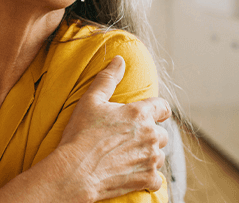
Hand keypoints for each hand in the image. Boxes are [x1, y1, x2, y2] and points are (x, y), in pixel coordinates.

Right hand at [57, 56, 170, 200]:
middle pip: (161, 134)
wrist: (75, 171)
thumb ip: (108, 78)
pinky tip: (131, 174)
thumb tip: (119, 60)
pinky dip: (147, 178)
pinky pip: (156, 179)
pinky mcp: (147, 179)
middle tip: (127, 140)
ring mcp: (150, 159)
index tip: (148, 116)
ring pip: (158, 156)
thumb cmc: (80, 135)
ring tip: (126, 157)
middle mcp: (150, 135)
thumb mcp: (90, 100)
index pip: (163, 107)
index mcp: (140, 114)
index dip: (157, 110)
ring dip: (147, 156)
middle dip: (148, 136)